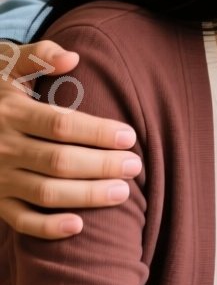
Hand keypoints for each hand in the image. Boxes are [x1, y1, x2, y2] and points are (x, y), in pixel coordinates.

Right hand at [0, 39, 140, 238]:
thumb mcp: (5, 64)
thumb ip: (38, 56)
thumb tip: (73, 57)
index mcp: (9, 113)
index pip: (60, 125)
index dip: (98, 132)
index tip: (130, 136)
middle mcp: (1, 148)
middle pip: (59, 162)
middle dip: (101, 166)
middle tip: (135, 166)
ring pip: (46, 193)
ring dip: (87, 195)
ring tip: (123, 192)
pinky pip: (20, 221)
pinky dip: (48, 228)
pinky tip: (79, 226)